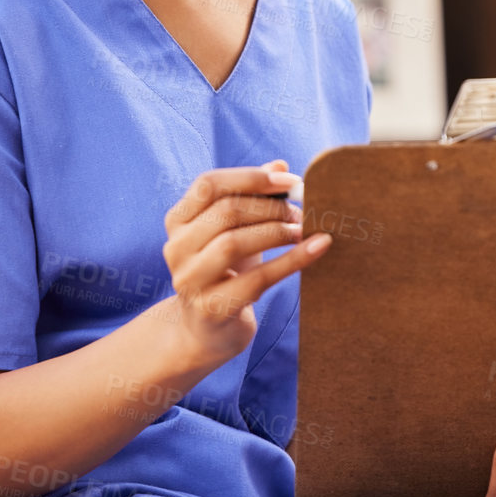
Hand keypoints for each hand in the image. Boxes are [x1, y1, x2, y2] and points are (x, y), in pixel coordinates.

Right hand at [161, 159, 328, 365]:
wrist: (208, 330)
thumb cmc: (228, 270)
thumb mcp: (237, 230)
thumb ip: (252, 197)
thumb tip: (281, 166)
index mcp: (178, 220)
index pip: (208, 184)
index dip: (252, 177)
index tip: (290, 181)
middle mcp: (176, 248)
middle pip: (226, 212)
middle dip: (272, 208)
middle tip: (302, 213)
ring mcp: (189, 280)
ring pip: (234, 243)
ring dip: (278, 232)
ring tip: (304, 230)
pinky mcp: (211, 308)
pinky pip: (257, 279)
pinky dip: (293, 260)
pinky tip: (319, 247)